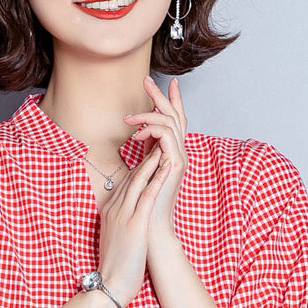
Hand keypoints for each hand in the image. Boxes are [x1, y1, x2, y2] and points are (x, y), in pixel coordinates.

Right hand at [98, 143, 170, 307]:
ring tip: (165, 142)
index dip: (140, 165)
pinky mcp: (134, 224)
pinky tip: (167, 165)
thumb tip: (131, 216)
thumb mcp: (116, 238)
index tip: (152, 152)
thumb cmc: (116, 266)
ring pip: (138, 179)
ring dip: (152, 159)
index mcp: (109, 211)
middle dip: (146, 156)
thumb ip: (121, 222)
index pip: (126, 182)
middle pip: (131, 175)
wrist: (111, 284)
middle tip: (160, 138)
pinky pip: (146, 195)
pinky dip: (157, 178)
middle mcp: (114, 208)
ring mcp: (123, 215)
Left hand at [123, 76, 187, 243]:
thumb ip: (145, 155)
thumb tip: (138, 136)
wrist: (151, 228)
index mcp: (171, 154)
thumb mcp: (143, 173)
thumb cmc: (145, 205)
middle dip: (160, 96)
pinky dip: (151, 129)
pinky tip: (136, 135)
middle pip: (174, 116)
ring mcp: (179, 158)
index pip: (174, 122)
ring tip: (129, 118)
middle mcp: (178, 153)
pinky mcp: (174, 164)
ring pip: (170, 122)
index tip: (166, 83)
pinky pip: (166, 136)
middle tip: (146, 80)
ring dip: (148, 114)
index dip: (170, 102)